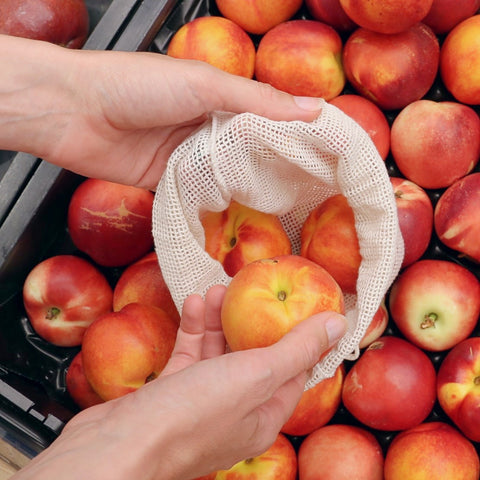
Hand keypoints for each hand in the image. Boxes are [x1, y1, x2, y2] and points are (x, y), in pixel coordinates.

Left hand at [0, 35, 322, 189]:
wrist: (75, 113)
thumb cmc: (135, 85)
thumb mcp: (204, 84)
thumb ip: (257, 100)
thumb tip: (312, 109)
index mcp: (221, 98)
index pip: (270, 118)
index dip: (296, 136)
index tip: (325, 158)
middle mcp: (208, 128)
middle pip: (251, 153)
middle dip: (275, 171)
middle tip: (309, 194)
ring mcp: (189, 158)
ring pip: (228, 179)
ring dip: (246, 192)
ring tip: (281, 212)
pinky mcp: (170, 183)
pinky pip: (200, 199)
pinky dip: (215, 208)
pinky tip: (237, 220)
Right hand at [12, 285, 345, 479]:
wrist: (120, 444)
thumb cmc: (194, 415)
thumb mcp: (257, 374)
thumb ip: (297, 348)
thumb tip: (338, 324)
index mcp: (263, 416)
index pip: (293, 372)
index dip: (299, 338)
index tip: (300, 306)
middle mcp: (235, 412)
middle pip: (253, 358)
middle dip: (252, 321)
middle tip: (250, 289)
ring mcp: (202, 402)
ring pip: (219, 353)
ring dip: (220, 320)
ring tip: (217, 290)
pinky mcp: (172, 392)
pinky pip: (190, 355)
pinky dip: (194, 329)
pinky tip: (193, 304)